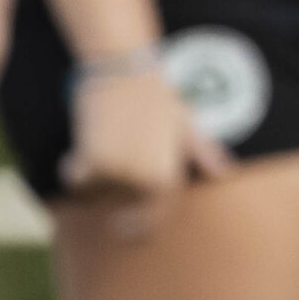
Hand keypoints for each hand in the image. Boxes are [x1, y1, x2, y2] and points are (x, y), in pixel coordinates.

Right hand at [60, 62, 232, 227]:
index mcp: (167, 177)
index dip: (135, 227)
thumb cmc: (157, 96)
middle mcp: (143, 179)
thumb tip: (226, 172)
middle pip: (116, 200)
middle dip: (111, 187)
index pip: (149, 217)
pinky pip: (75, 178)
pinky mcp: (91, 159)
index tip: (122, 230)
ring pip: (93, 190)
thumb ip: (203, 153)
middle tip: (113, 156)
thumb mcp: (186, 124)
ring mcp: (118, 171)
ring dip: (92, 175)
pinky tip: (79, 148)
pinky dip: (73, 167)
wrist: (125, 69)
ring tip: (106, 141)